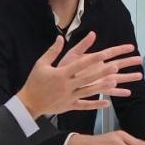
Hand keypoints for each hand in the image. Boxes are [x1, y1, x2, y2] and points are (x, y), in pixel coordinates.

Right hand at [17, 32, 142, 117]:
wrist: (28, 102)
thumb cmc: (34, 81)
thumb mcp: (41, 63)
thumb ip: (53, 51)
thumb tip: (60, 37)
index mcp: (60, 74)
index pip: (79, 65)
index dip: (92, 59)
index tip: (104, 54)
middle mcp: (67, 85)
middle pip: (88, 78)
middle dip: (102, 72)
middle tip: (115, 66)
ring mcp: (69, 97)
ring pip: (89, 92)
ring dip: (102, 87)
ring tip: (115, 82)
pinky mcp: (69, 106)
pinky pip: (85, 106)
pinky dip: (96, 105)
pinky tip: (107, 103)